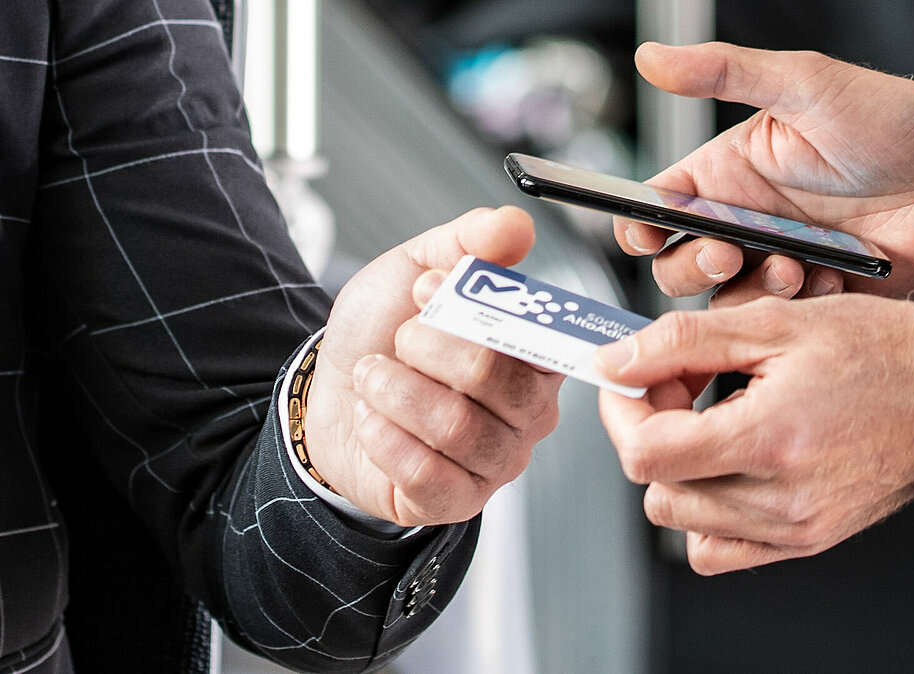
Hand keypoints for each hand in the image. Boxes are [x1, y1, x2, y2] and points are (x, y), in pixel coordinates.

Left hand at [304, 206, 564, 525]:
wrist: (329, 392)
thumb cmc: (385, 336)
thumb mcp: (417, 268)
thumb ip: (469, 242)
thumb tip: (516, 226)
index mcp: (535, 353)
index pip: (536, 335)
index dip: (474, 309)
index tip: (427, 288)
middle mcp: (530, 411)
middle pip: (493, 376)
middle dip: (424, 347)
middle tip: (399, 340)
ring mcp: (497, 461)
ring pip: (454, 425)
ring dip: (393, 391)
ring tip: (375, 378)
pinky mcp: (457, 501)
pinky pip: (427, 474)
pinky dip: (383, 437)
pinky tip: (373, 420)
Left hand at [594, 294, 913, 573]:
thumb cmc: (881, 352)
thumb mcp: (775, 322)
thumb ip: (682, 341)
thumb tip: (615, 360)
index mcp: (770, 438)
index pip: (647, 454)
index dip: (624, 412)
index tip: (632, 381)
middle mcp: (781, 498)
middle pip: (658, 490)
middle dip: (651, 433)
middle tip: (681, 387)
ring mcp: (794, 529)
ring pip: (683, 520)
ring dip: (679, 470)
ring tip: (713, 422)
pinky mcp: (806, 542)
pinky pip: (719, 550)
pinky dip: (708, 512)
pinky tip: (732, 466)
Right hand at [616, 42, 913, 303]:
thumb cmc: (887, 124)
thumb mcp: (802, 84)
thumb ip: (722, 72)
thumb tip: (651, 58)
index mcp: (726, 174)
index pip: (657, 208)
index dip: (640, 226)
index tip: (650, 232)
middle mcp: (743, 222)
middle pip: (676, 266)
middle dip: (692, 265)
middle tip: (729, 249)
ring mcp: (775, 261)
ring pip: (722, 300)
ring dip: (747, 289)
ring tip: (792, 265)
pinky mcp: (811, 294)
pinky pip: (777, 319)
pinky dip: (795, 307)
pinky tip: (827, 279)